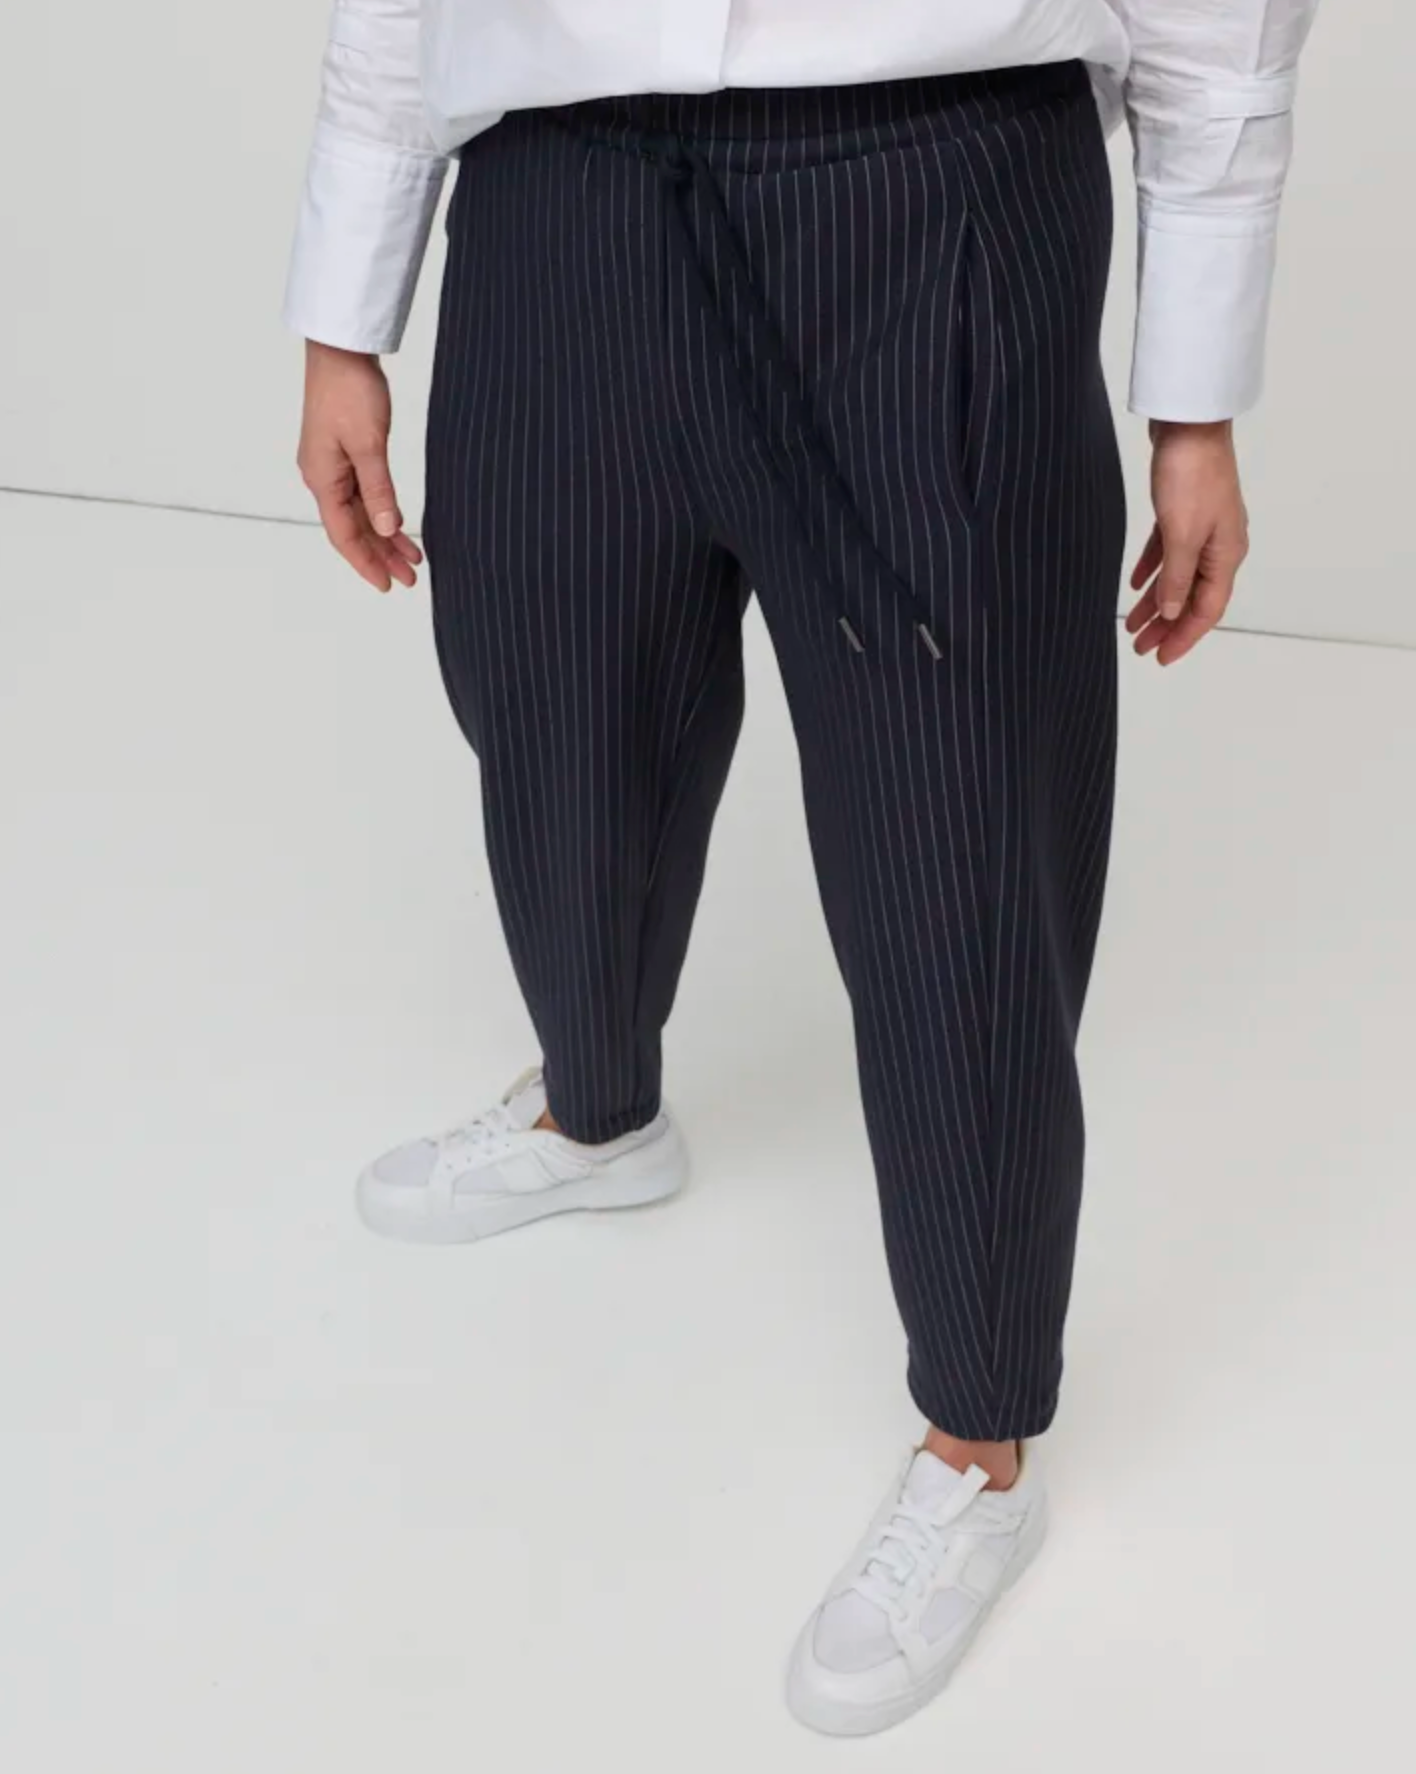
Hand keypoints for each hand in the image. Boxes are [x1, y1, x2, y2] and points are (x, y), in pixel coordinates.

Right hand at [296, 342, 421, 591]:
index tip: (388, 585)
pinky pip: (362, 494)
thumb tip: (385, 529)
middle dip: (381, 555)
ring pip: (359, 513)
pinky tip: (397, 525)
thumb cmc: (348, 389)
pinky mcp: (345, 452)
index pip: (343, 535)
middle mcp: (323, 477)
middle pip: (353, 528)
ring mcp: (333, 465)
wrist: (341, 349)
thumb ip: (378, 490)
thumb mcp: (368, 444)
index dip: (366, 563)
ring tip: (412, 558)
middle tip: (410, 578)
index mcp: (322, 479)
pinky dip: (381, 512)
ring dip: (384, 537)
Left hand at [1125, 419, 1248, 666]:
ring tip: (1132, 624)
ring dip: (1155, 602)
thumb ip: (1176, 578)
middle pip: (1191, 598)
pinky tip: (1134, 584)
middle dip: (1166, 626)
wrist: (1190, 423)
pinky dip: (1152, 570)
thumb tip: (1172, 612)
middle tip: (1139, 648)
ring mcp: (1202, 528)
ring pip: (1177, 577)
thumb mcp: (1181, 534)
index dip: (1183, 638)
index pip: (1206, 611)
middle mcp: (1219, 546)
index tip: (1159, 658)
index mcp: (1226, 555)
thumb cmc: (1192, 473)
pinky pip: (1168, 552)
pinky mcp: (1183, 511)